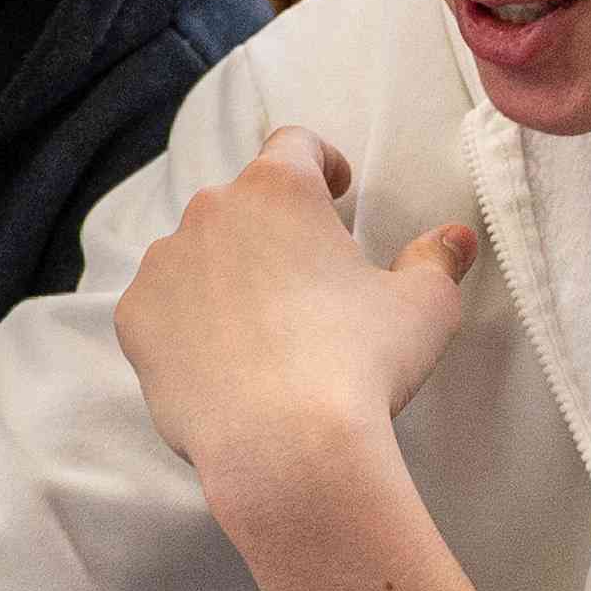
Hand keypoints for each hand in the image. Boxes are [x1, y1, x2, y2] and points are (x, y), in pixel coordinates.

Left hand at [115, 131, 496, 590]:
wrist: (283, 447)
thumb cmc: (359, 364)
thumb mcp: (424, 308)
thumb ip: (436, 260)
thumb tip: (455, 238)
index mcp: (279, 189)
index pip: (295, 144)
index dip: (320, 164)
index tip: (337, 194)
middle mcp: (211, 210)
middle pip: (243, 202)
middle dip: (272, 231)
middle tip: (306, 283)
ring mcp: (164, 263)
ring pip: (197, 252)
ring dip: (225, 273)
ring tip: (260, 330)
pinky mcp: (135, 318)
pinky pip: (162, 305)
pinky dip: (186, 321)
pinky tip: (220, 360)